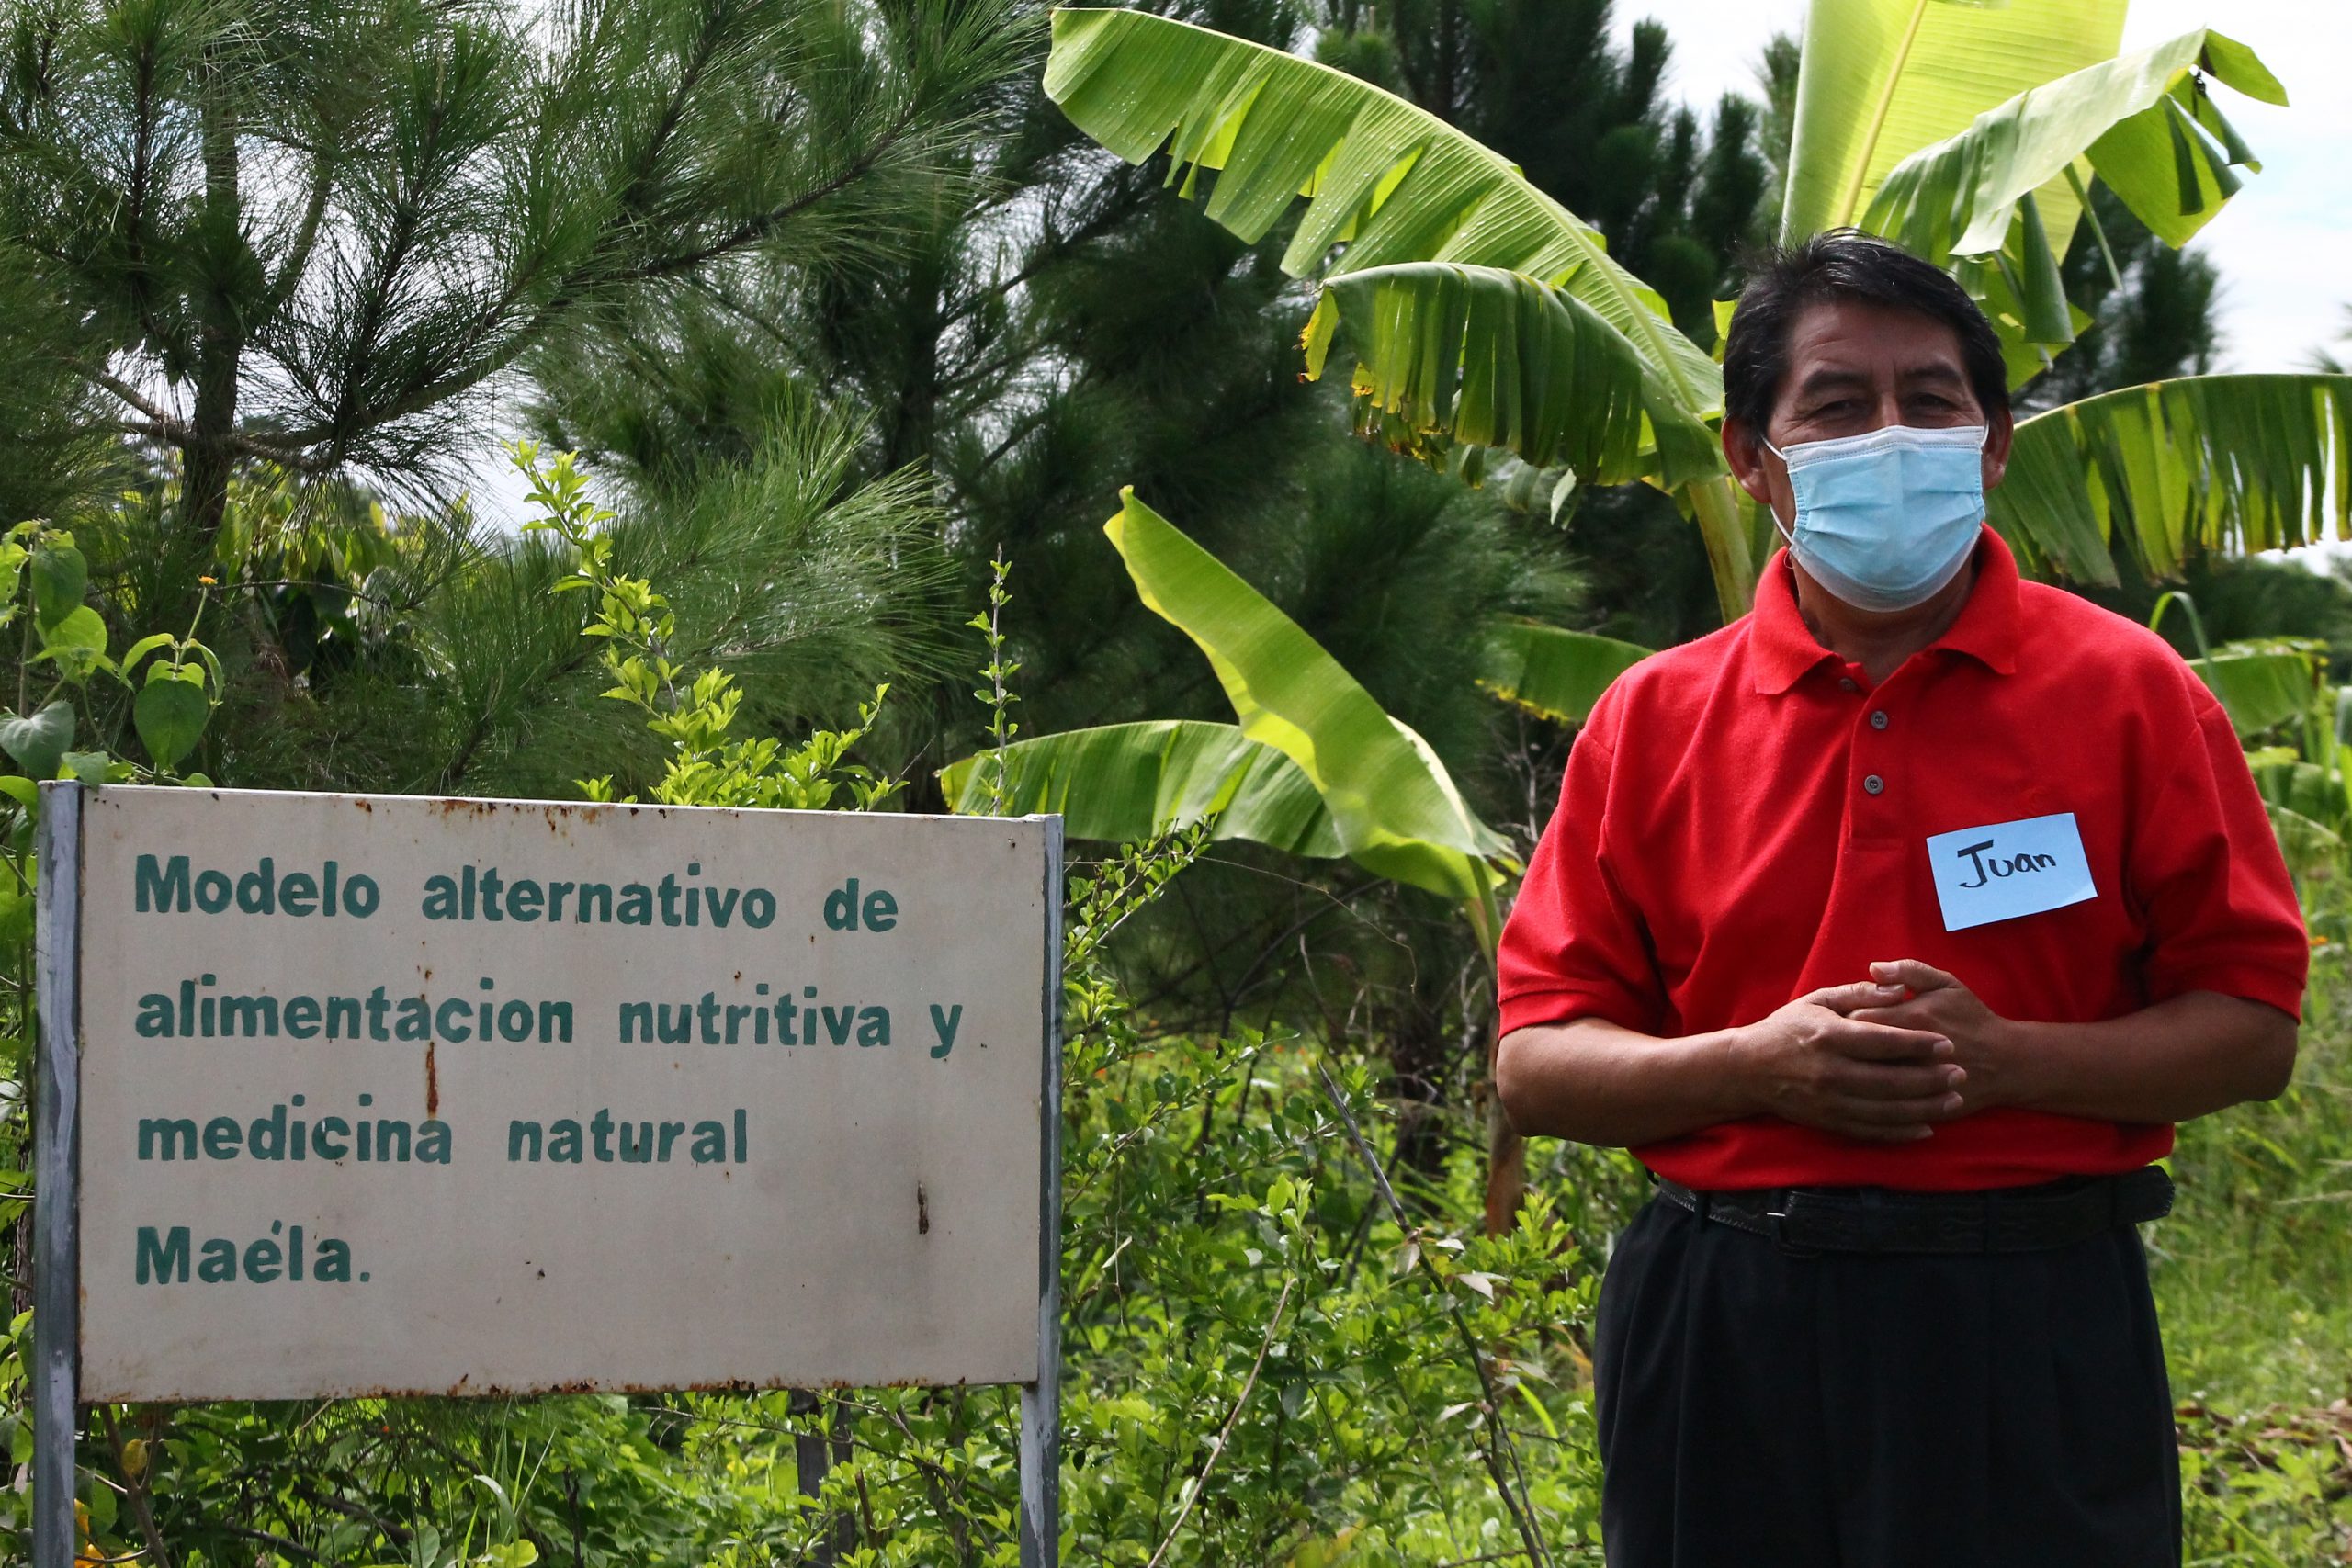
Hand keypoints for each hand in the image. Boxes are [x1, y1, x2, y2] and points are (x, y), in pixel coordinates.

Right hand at [1728, 979, 1969, 1142]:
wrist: (1748, 1069)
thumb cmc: (1787, 1029)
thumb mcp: (1817, 1000)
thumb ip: (1858, 993)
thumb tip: (1899, 989)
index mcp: (1828, 1036)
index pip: (1882, 1041)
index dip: (1918, 1043)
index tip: (1947, 1043)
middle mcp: (1829, 1072)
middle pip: (1890, 1080)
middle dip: (1930, 1079)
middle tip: (1961, 1073)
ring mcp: (1829, 1101)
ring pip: (1886, 1110)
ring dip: (1924, 1108)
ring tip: (1953, 1101)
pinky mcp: (1829, 1121)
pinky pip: (1871, 1131)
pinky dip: (1901, 1133)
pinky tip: (1926, 1128)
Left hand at [1849, 959, 2015, 1111]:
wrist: (2006, 1063)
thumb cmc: (1972, 1019)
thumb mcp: (1947, 985)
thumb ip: (1910, 971)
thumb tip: (1873, 967)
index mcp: (1912, 1017)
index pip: (1856, 1016)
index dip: (1844, 1015)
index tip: (1843, 1015)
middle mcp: (1908, 1051)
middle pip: (1854, 1048)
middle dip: (1844, 1043)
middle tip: (1842, 1039)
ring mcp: (1913, 1082)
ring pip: (1864, 1077)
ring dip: (1854, 1068)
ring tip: (1852, 1060)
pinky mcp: (1917, 1104)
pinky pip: (1880, 1101)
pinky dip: (1869, 1092)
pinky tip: (1866, 1083)